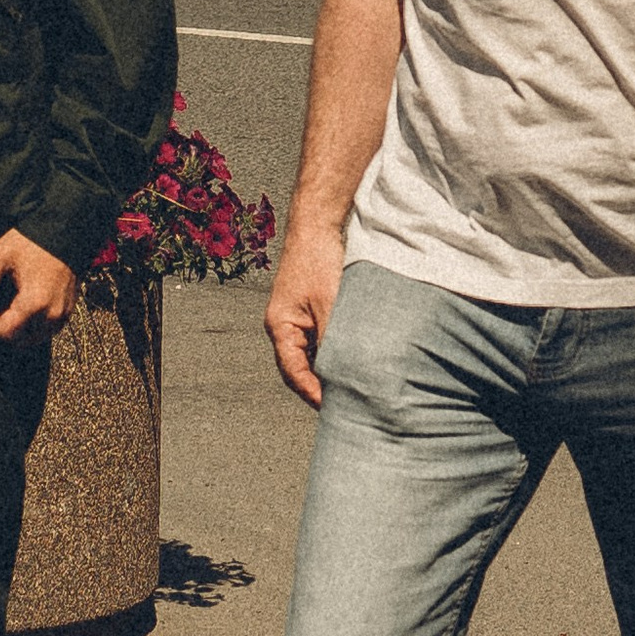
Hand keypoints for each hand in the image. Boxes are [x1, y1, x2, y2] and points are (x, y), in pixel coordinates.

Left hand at [0, 231, 76, 340]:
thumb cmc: (31, 242)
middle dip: (5, 330)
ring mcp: (63, 315)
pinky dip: (33, 327)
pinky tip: (24, 308)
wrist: (64, 232)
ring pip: (34, 339)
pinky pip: (47, 331)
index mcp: (35, 303)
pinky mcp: (68, 313)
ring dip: (19, 331)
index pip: (7, 332)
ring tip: (10, 309)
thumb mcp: (2, 256)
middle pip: (20, 340)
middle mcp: (52, 314)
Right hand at [265, 222, 342, 406]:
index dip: (313, 394)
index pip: (293, 373)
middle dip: (321, 388)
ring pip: (312, 357)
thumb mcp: (330, 305)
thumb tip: (346, 374)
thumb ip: (334, 341)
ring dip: (330, 371)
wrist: (317, 225)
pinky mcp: (312, 313)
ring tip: (354, 389)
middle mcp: (284, 327)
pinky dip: (334, 354)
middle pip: (300, 369)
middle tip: (348, 406)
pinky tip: (354, 362)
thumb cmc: (318, 261)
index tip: (336, 410)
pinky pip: (320, 342)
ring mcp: (298, 321)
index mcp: (280, 327)